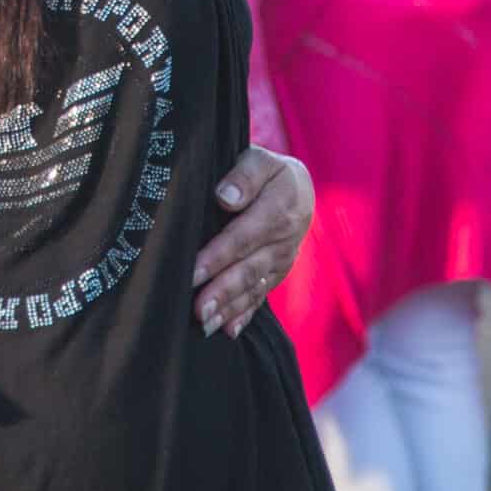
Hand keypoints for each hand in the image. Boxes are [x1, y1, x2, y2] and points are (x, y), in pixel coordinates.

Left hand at [192, 146, 312, 338]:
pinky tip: (227, 330)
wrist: (297, 186)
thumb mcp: (260, 159)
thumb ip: (244, 176)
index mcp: (280, 209)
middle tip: (198, 311)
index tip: (193, 272)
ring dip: (230, 307)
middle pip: (249, 268)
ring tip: (205, 325)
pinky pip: (261, 294)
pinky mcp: (277, 272)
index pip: (244, 236)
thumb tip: (225, 198)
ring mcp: (282, 260)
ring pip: (254, 286)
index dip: (218, 256)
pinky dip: (245, 313)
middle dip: (222, 291)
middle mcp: (284, 240)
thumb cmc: (267, 169)